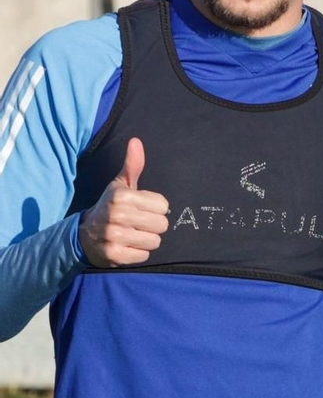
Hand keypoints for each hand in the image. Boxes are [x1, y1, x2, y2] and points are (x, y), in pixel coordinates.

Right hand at [77, 138, 169, 267]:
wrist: (84, 235)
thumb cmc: (110, 206)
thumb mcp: (120, 185)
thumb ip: (132, 165)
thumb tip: (136, 141)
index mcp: (122, 196)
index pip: (164, 206)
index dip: (155, 209)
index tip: (141, 209)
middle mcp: (117, 215)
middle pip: (162, 225)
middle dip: (153, 225)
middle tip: (137, 223)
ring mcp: (114, 236)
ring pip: (155, 241)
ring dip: (146, 240)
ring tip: (132, 234)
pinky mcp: (114, 255)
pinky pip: (144, 256)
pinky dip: (138, 253)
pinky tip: (126, 246)